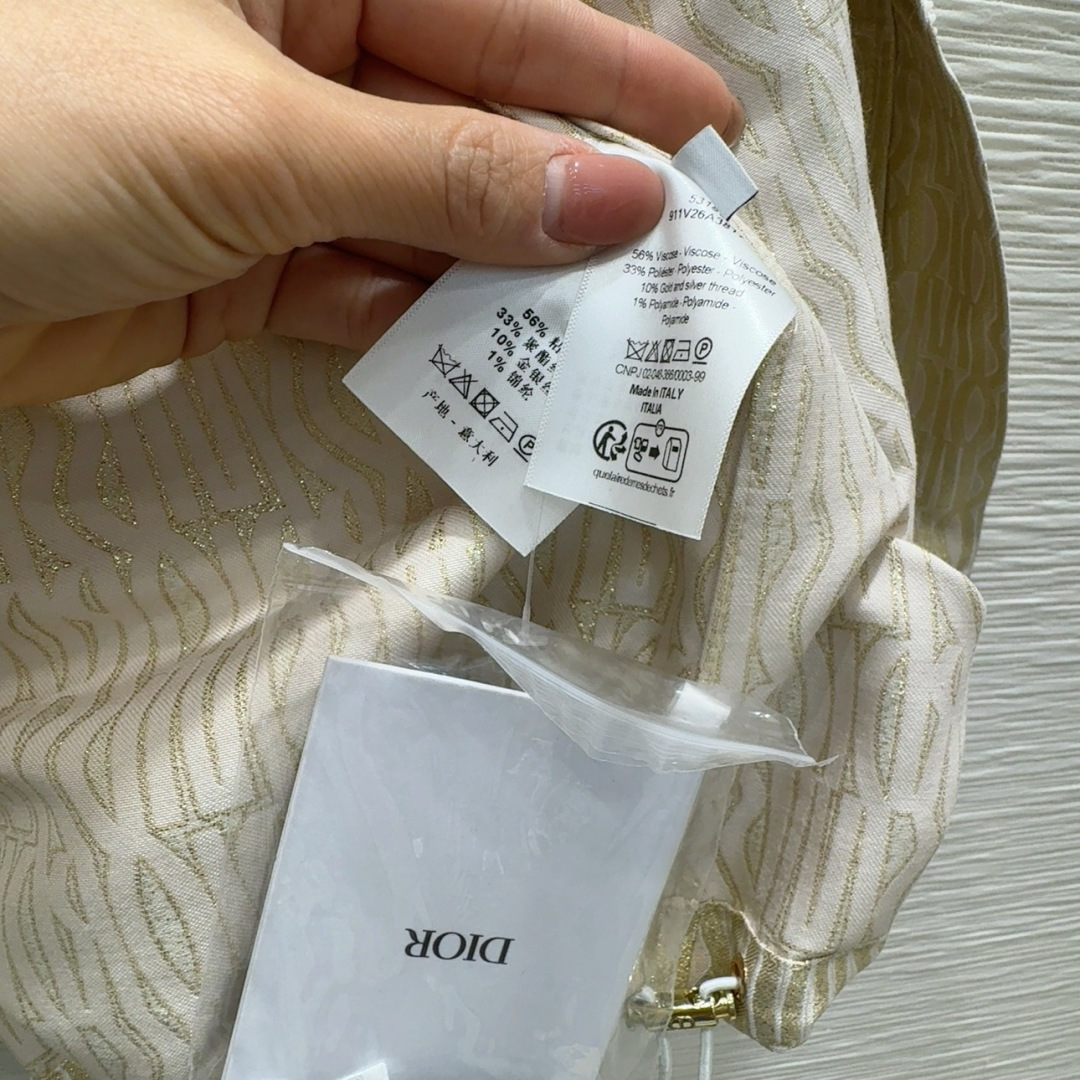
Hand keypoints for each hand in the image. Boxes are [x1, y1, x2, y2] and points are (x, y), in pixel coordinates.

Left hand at [0, 0, 741, 405]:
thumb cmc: (34, 124)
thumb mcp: (262, 136)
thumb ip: (443, 176)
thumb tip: (605, 201)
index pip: (490, 13)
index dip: (606, 71)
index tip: (704, 131)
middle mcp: (293, 60)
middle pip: (471, 125)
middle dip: (572, 189)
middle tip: (677, 249)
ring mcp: (272, 172)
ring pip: (426, 224)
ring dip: (508, 278)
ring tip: (607, 322)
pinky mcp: (244, 270)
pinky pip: (364, 296)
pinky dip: (425, 329)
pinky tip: (495, 356)